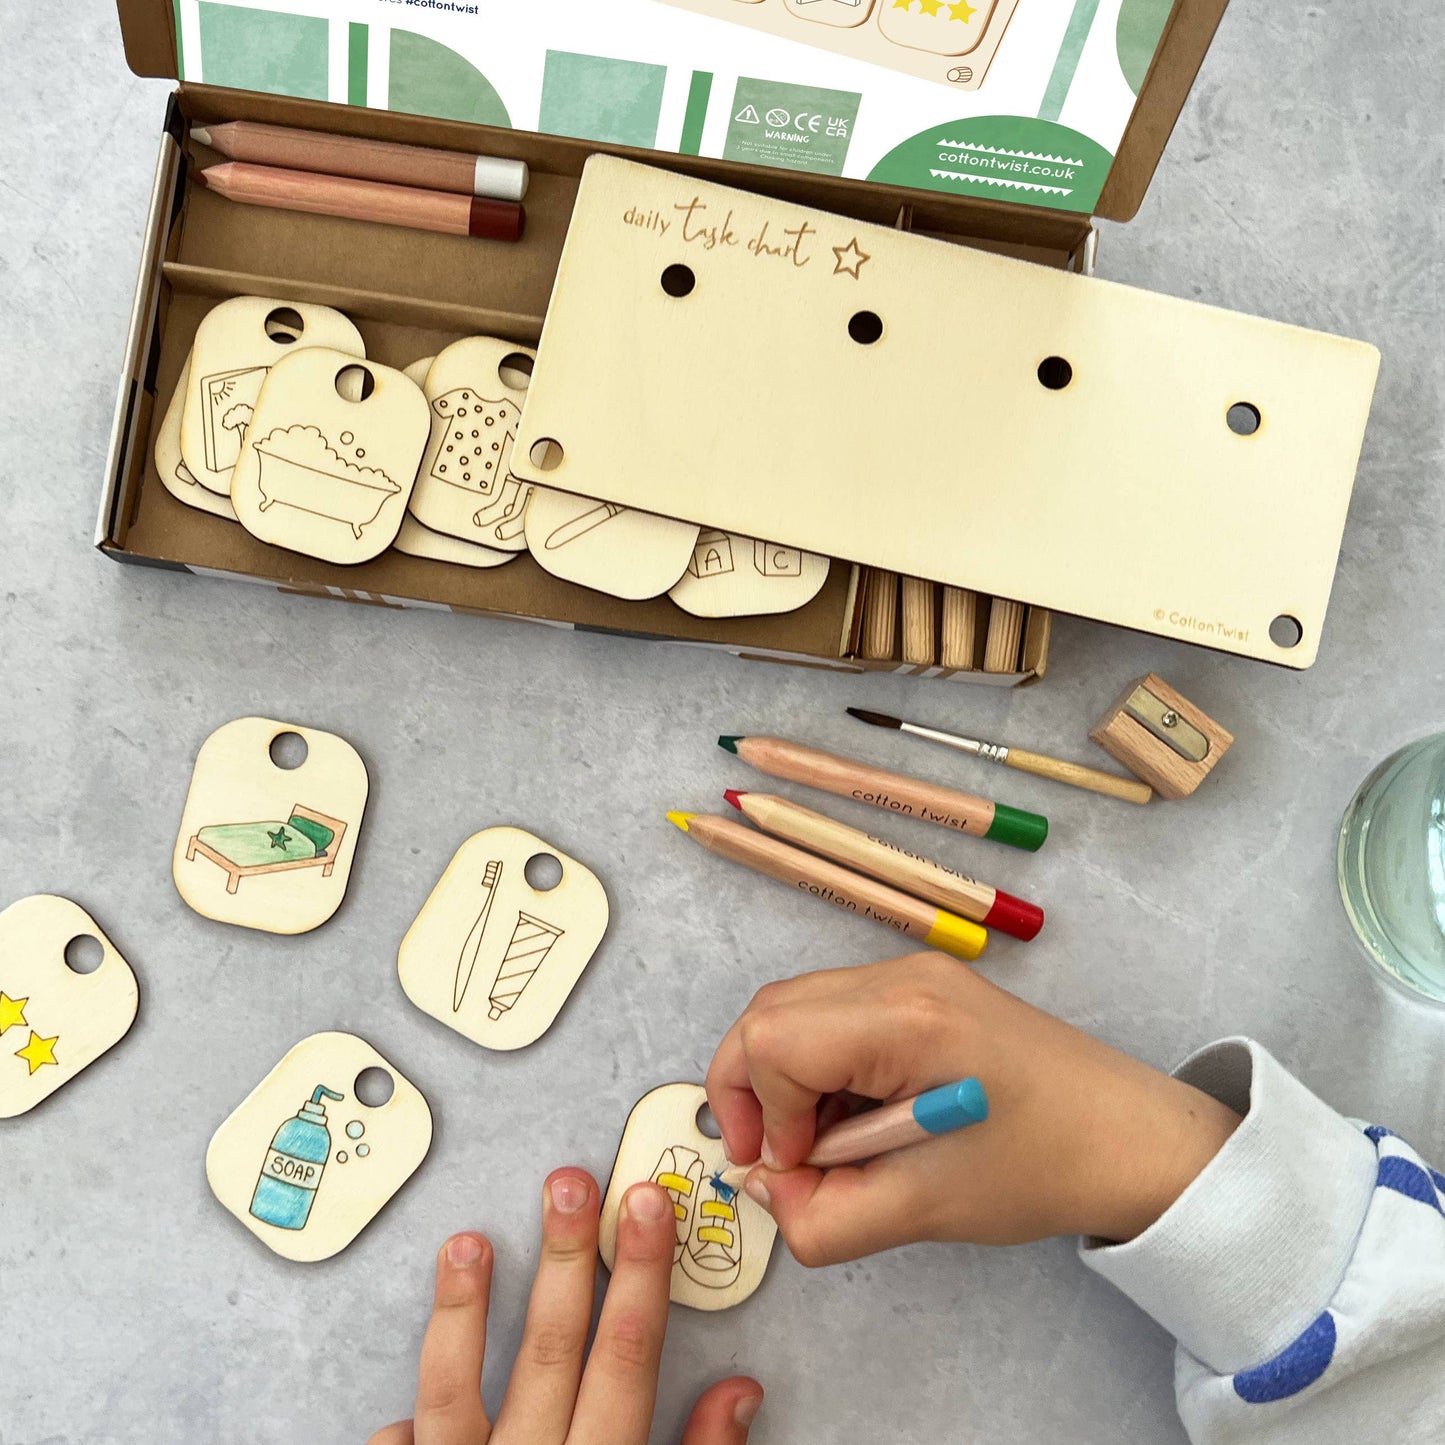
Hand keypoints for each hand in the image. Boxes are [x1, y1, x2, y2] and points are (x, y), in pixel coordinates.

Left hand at [368, 1170, 762, 1444]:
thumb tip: (737, 1394)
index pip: (627, 1359)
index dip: (640, 1276)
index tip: (645, 1206)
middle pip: (548, 1352)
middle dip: (565, 1260)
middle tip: (570, 1182)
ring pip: (456, 1390)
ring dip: (463, 1313)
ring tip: (466, 1243)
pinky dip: (400, 1433)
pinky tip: (394, 1404)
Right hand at [706, 953, 1239, 1264]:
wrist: (1130, 1137)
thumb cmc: (1038, 1170)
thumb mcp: (920, 1213)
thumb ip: (820, 1217)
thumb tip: (764, 1188)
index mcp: (905, 1020)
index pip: (773, 1040)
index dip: (761, 1114)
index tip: (795, 1171)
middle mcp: (900, 976)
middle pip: (770, 1011)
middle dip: (751, 1088)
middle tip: (779, 1156)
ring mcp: (912, 972)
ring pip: (794, 1007)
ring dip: (785, 1077)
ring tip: (824, 1141)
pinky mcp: (923, 986)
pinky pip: (833, 1011)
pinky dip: (819, 1063)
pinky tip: (855, 1114)